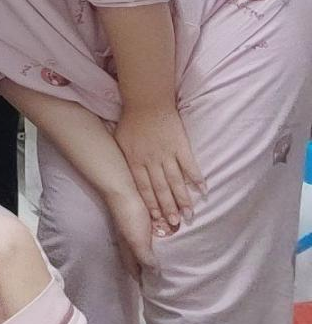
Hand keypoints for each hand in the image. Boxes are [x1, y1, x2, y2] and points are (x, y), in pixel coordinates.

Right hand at [103, 185, 178, 280]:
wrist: (123, 189)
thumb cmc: (129, 217)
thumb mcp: (137, 241)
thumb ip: (145, 258)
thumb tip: (155, 274)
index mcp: (128, 249)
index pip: (134, 269)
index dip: (142, 279)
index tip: (152, 289)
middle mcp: (130, 240)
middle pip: (139, 259)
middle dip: (148, 268)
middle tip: (163, 277)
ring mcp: (135, 228)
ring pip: (145, 246)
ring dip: (154, 253)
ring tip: (168, 259)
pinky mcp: (141, 217)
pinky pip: (151, 233)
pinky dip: (157, 239)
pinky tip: (165, 237)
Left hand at [113, 105, 204, 227]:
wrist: (146, 99)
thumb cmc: (131, 120)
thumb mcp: (120, 141)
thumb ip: (125, 160)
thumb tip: (126, 177)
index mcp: (135, 160)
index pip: (143, 189)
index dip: (151, 205)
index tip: (157, 221)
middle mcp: (151, 160)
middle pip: (160, 189)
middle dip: (168, 208)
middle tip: (175, 224)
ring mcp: (167, 153)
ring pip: (175, 181)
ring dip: (183, 199)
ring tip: (189, 215)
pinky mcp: (180, 144)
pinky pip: (190, 165)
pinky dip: (197, 178)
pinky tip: (203, 190)